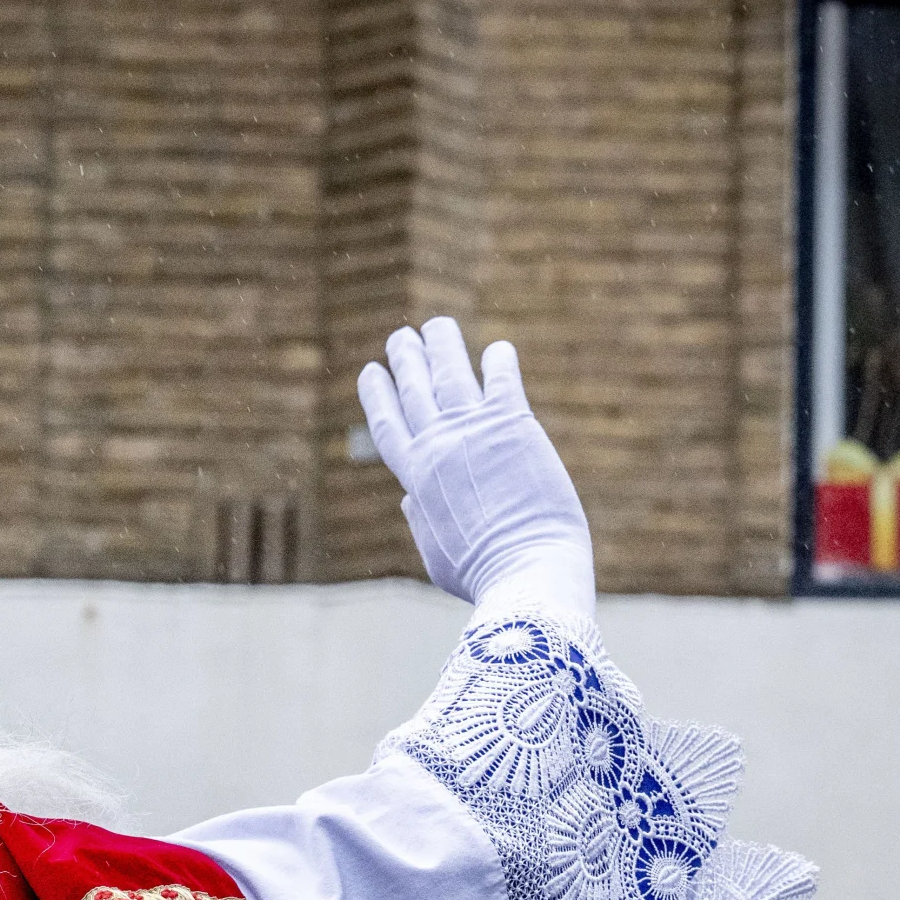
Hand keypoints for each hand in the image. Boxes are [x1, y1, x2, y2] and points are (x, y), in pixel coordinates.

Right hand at [356, 316, 594, 619]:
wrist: (527, 570)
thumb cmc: (483, 575)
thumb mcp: (436, 554)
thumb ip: (420, 520)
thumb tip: (407, 498)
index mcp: (416, 477)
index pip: (388, 424)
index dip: (378, 394)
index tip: (372, 372)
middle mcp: (439, 445)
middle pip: (415, 390)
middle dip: (405, 359)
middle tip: (401, 336)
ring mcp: (474, 430)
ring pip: (450, 374)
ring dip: (441, 345)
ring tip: (437, 325)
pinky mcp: (514, 424)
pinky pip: (502, 379)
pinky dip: (499, 360)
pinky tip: (499, 348)